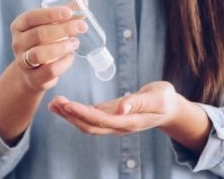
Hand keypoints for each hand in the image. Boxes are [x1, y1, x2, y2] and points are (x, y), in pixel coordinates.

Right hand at [9, 6, 87, 91]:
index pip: (31, 16)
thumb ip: (66, 15)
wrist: (33, 72)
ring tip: (75, 42)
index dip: (50, 14)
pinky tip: (70, 57)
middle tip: (82, 27)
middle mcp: (18, 43)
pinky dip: (64, 63)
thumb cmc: (44, 43)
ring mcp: (23, 62)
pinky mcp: (33, 78)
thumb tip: (84, 1)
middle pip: (39, 34)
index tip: (69, 12)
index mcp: (20, 26)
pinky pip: (50, 70)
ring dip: (61, 47)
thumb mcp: (51, 27)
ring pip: (40, 54)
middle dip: (63, 29)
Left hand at [48, 81, 182, 134]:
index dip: (83, 114)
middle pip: (90, 126)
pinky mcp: (111, 116)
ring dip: (70, 115)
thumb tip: (122, 108)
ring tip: (54, 103)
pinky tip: (63, 105)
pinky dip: (76, 112)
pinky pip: (90, 117)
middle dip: (71, 116)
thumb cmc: (165, 100)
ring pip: (88, 124)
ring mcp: (114, 123)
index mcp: (130, 121)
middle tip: (55, 102)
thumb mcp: (158, 97)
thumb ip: (140, 102)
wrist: (169, 107)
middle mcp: (119, 126)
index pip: (102, 121)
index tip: (68, 104)